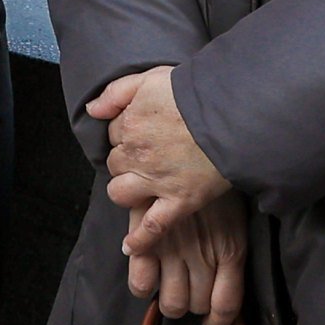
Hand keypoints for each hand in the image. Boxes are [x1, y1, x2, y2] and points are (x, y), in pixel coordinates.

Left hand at [88, 64, 230, 245]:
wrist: (232, 115)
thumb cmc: (196, 93)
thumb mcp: (152, 78)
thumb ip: (117, 92)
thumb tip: (92, 110)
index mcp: (130, 124)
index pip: (113, 133)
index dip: (126, 132)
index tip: (143, 131)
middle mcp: (137, 155)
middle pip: (115, 163)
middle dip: (125, 160)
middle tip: (147, 157)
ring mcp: (157, 181)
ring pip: (121, 193)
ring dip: (126, 191)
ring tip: (138, 189)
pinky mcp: (179, 201)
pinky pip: (152, 226)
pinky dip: (140, 239)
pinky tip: (130, 246)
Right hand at [125, 187, 250, 324]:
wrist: (190, 141)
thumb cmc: (215, 176)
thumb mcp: (236, 212)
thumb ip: (231, 246)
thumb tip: (225, 275)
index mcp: (232, 250)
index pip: (227, 304)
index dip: (218, 321)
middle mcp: (205, 257)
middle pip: (197, 306)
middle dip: (192, 304)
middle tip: (187, 290)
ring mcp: (176, 252)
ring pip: (172, 303)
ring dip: (169, 300)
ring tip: (167, 285)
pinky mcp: (148, 242)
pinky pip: (142, 284)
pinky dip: (143, 287)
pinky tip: (146, 279)